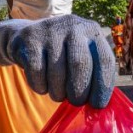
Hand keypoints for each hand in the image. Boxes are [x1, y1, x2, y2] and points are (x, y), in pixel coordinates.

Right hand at [0, 15, 114, 107]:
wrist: (27, 39)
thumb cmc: (62, 56)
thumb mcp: (82, 56)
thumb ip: (93, 75)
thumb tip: (98, 106)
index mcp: (93, 31)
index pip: (105, 60)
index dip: (103, 85)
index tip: (97, 104)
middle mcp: (74, 26)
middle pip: (80, 65)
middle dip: (79, 91)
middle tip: (76, 102)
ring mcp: (51, 30)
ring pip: (57, 72)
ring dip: (58, 92)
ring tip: (58, 94)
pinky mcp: (30, 37)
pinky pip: (37, 72)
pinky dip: (41, 86)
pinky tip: (43, 86)